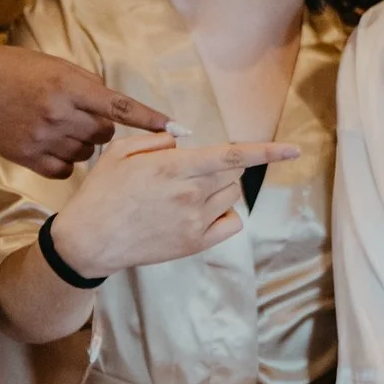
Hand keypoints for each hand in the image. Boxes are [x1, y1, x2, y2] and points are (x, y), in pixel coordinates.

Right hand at [0, 45, 169, 176]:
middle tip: (78, 114)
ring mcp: (42, 137)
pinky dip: (65, 160)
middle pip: (106, 135)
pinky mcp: (28, 157)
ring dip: (82, 143)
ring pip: (88, 153)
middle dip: (100, 127)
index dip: (151, 120)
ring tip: (57, 125)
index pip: (121, 107)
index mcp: (70, 85)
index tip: (178, 130)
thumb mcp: (58, 67)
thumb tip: (121, 111)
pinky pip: (66, 169)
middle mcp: (59, 112)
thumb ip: (90, 88)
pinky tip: (49, 143)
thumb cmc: (20, 71)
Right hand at [45, 132, 298, 277]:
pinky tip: (201, 212)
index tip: (294, 150)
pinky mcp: (195, 244)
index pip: (232, 155)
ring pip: (233, 196)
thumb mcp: (120, 152)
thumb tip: (184, 139)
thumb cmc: (102, 192)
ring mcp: (196, 222)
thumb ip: (158, 140)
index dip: (268, 151)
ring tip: (186, 192)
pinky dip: (224, 214)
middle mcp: (191, 194)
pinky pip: (231, 223)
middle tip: (189, 171)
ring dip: (221, 188)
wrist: (89, 240)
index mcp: (175, 168)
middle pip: (234, 173)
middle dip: (220, 166)